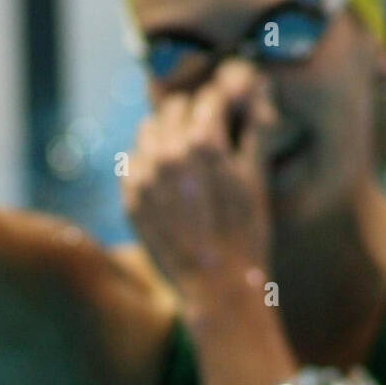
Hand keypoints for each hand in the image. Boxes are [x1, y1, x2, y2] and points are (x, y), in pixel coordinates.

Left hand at [121, 60, 278, 300]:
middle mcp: (168, 152)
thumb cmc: (245, 235)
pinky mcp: (130, 196)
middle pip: (175, 106)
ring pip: (148, 128)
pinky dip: (149, 161)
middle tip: (208, 133)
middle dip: (194, 113)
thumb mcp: (256, 179)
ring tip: (185, 155)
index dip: (225, 99)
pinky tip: (168, 181)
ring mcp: (144, 175)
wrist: (217, 288)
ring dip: (167, 133)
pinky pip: (133, 160)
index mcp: (205, 142)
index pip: (210, 96)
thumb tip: (254, 99)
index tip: (230, 107)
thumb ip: (252, 131)